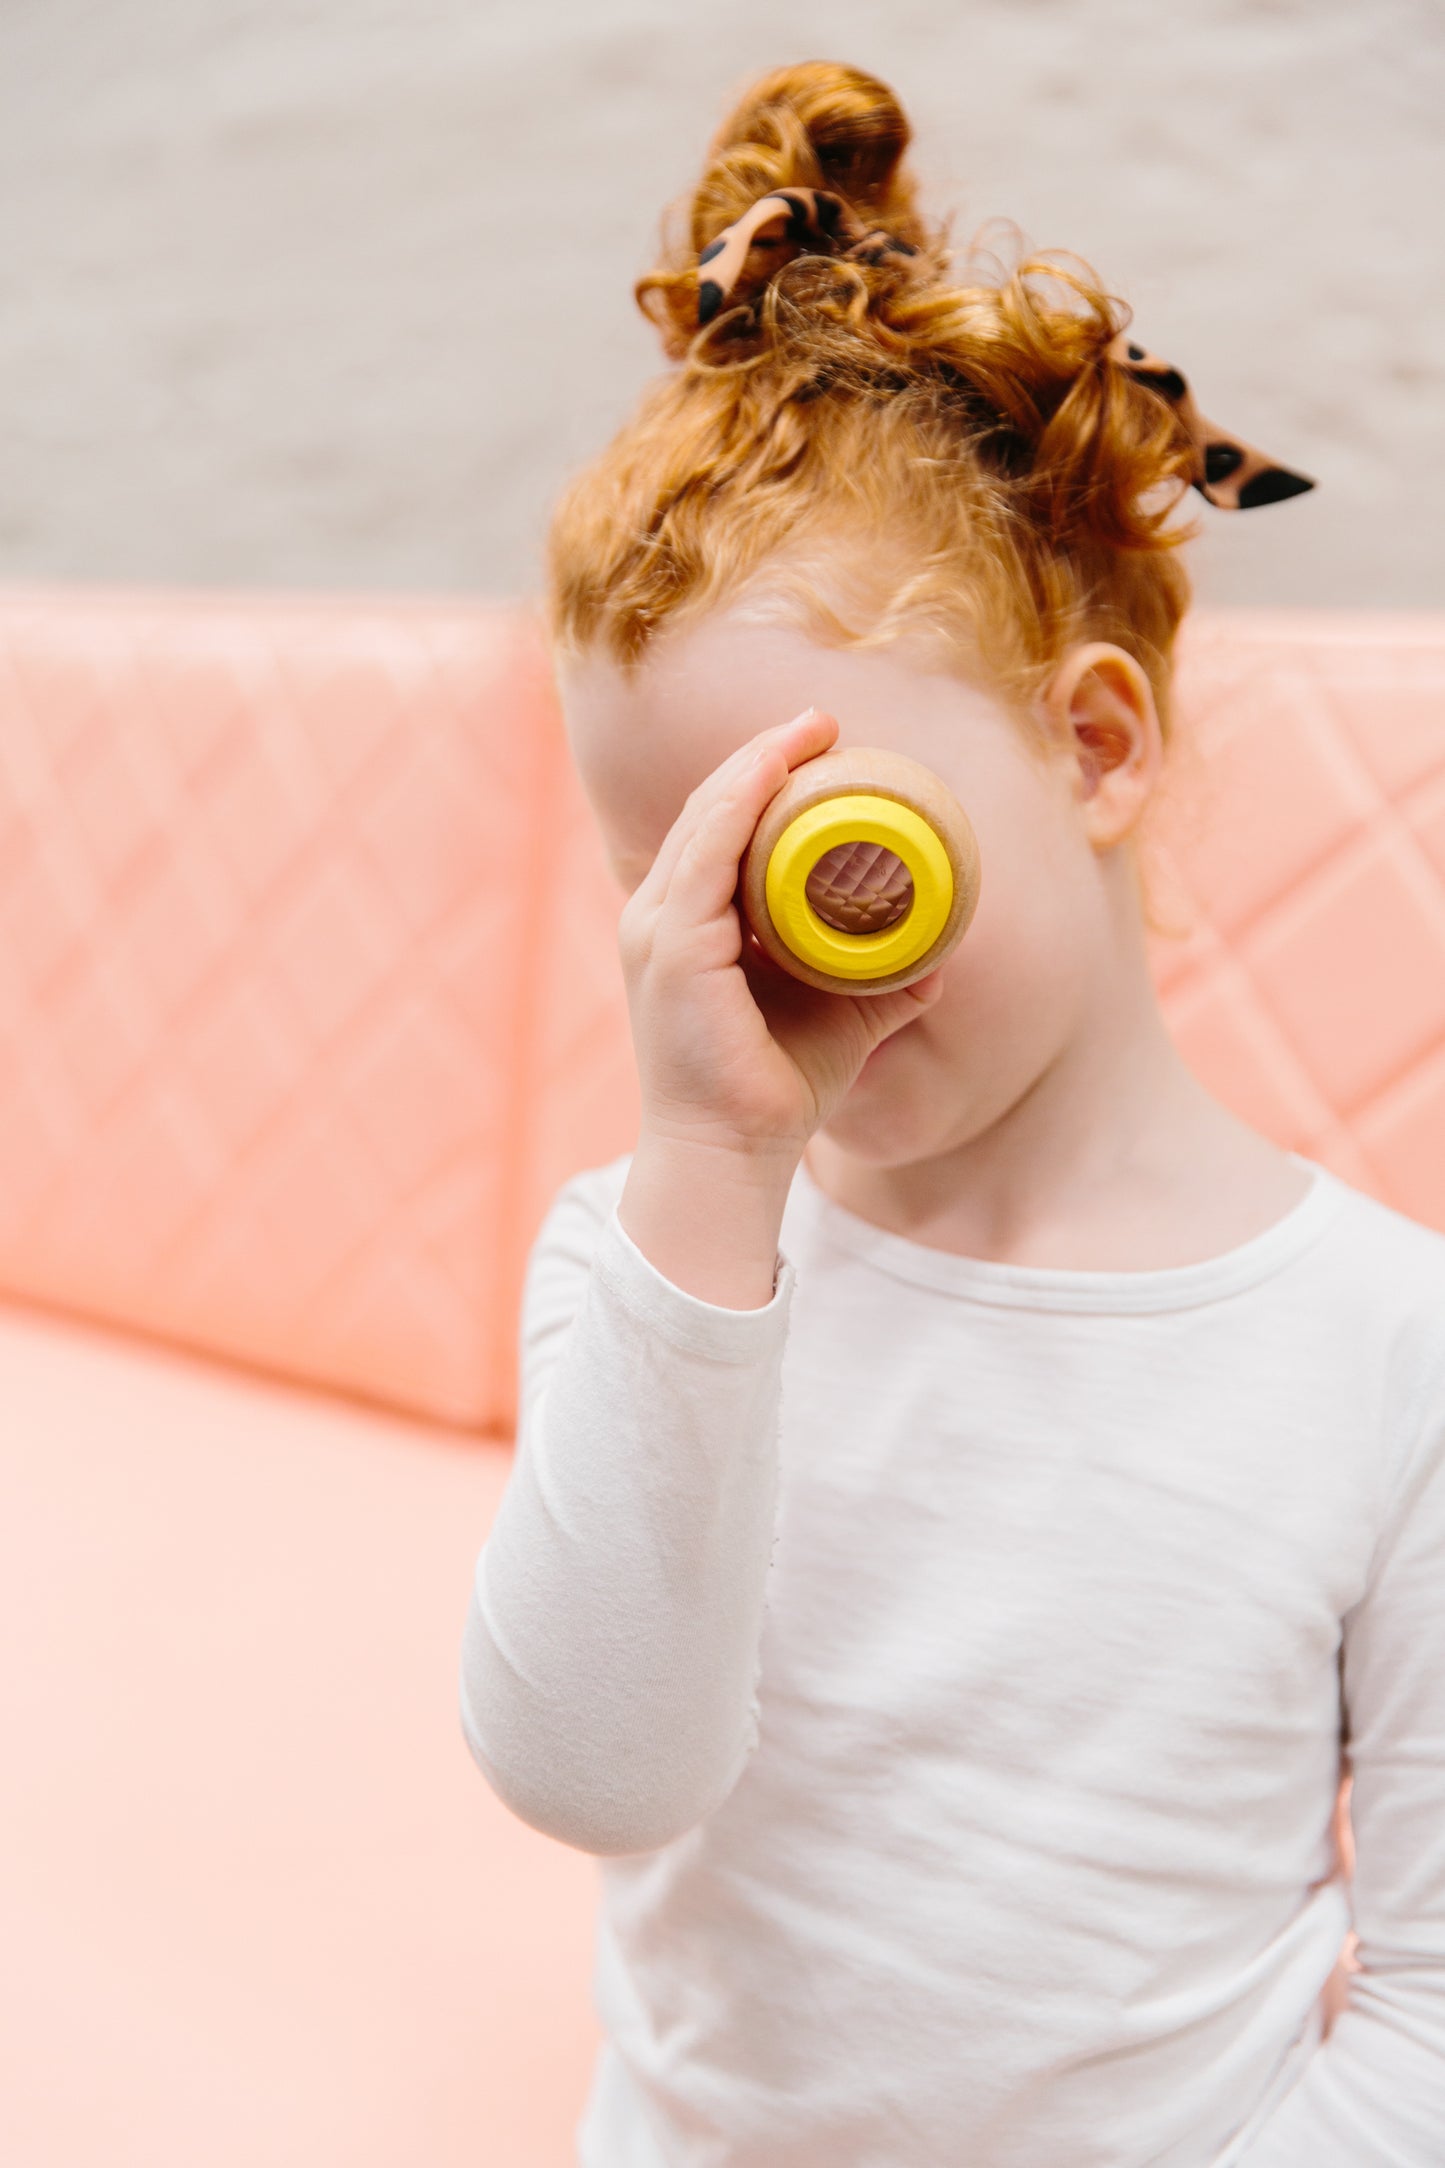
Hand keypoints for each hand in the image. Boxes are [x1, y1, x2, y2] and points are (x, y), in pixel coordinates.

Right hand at [617, 704, 945, 1164]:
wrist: (730, 1157)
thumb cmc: (772, 1095)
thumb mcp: (835, 1024)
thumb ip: (875, 988)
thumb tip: (934, 963)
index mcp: (684, 931)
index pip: (716, 833)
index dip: (762, 780)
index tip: (822, 746)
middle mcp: (658, 920)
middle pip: (708, 812)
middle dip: (764, 758)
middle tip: (825, 722)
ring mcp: (658, 932)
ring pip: (706, 820)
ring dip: (757, 764)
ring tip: (812, 730)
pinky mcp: (674, 949)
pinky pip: (707, 853)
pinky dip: (740, 802)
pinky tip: (774, 769)